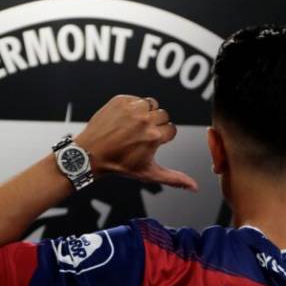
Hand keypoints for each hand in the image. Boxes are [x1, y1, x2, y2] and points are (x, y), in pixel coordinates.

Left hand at [74, 94, 198, 190]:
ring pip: (151, 104)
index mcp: (155, 136)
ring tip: (134, 125)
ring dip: (146, 113)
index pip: (171, 129)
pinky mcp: (120, 100)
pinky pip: (136, 98)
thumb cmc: (119, 165)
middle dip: (155, 124)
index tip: (149, 142)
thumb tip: (194, 187)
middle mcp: (145, 120)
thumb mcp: (148, 173)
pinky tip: (124, 119)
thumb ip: (174, 179)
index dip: (162, 137)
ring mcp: (132, 108)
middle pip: (163, 115)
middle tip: (140, 135)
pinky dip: (133, 106)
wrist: (91, 154)